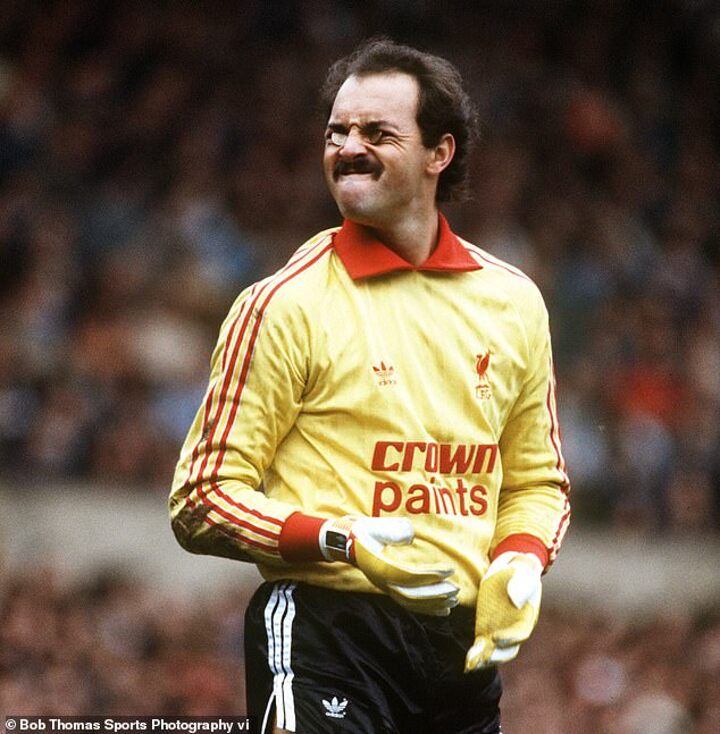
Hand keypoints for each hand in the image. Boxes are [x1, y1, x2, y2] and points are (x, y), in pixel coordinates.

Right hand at [320, 516, 458, 615]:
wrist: (345, 542)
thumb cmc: (361, 532)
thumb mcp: (374, 527)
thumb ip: (392, 531)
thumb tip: (411, 537)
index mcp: (381, 568)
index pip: (410, 576)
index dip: (430, 575)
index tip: (449, 570)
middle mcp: (383, 583)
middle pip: (412, 596)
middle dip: (435, 595)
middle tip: (455, 591)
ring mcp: (385, 588)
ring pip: (411, 603)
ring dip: (433, 604)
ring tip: (453, 603)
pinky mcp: (389, 589)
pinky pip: (408, 604)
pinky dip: (426, 608)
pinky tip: (441, 609)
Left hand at [465, 551, 542, 670]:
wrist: (509, 569)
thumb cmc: (520, 572)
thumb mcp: (523, 573)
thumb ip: (521, 586)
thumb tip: (515, 602)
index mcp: (527, 619)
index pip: (520, 634)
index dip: (509, 639)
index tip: (495, 638)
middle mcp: (514, 630)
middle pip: (508, 650)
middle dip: (496, 656)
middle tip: (484, 658)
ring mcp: (500, 631)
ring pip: (494, 651)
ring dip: (484, 659)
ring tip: (472, 664)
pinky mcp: (486, 629)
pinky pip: (481, 645)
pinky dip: (475, 654)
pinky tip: (467, 662)